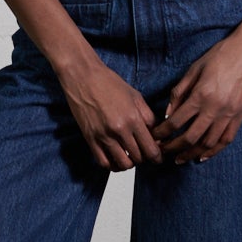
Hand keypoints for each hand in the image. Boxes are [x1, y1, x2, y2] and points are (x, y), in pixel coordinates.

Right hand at [57, 55, 163, 170]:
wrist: (83, 76)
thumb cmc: (109, 83)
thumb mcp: (135, 96)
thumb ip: (148, 116)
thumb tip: (156, 134)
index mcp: (133, 118)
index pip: (151, 149)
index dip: (157, 156)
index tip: (158, 157)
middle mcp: (119, 130)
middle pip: (138, 158)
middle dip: (144, 158)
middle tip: (144, 152)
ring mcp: (103, 136)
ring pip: (122, 164)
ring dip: (129, 163)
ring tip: (130, 156)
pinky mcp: (90, 139)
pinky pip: (103, 162)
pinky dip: (112, 165)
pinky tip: (116, 158)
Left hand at [151, 27, 241, 164]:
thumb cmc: (222, 55)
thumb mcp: (194, 69)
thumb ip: (180, 92)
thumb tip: (168, 113)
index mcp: (201, 95)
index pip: (176, 121)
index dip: (162, 132)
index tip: (155, 136)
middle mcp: (216, 108)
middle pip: (190, 137)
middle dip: (173, 147)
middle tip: (163, 151)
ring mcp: (230, 114)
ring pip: (208, 143)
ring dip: (192, 153)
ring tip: (180, 157)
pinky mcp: (240, 116)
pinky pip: (226, 140)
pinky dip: (213, 151)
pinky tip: (202, 155)